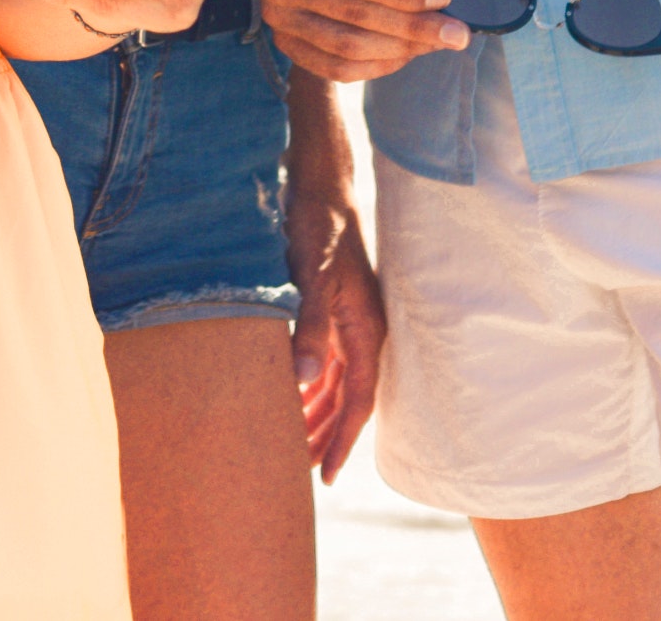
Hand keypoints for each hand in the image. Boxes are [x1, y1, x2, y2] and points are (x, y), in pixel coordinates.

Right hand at [258, 0, 461, 82]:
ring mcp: (278, 19)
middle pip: (355, 18)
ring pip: (349, 49)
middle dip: (414, 27)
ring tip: (438, 40)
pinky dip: (379, 66)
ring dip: (402, 50)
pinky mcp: (288, 44)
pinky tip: (408, 52)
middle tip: (457, 32)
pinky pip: (338, 69)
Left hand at [284, 146, 384, 481]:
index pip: (359, 400)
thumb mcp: (311, 275)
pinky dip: (310, 384)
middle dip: (327, 436)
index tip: (327, 476)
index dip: (343, 439)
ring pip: (335, 382)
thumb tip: (303, 380)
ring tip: (293, 447)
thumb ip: (310, 327)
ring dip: (317, 413)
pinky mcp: (333, 308)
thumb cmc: (318, 226)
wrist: (320, 183)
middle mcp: (363, 330)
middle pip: (348, 399)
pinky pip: (326, 360)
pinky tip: (293, 398)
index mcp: (367, 329)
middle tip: (302, 473)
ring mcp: (349, 320)